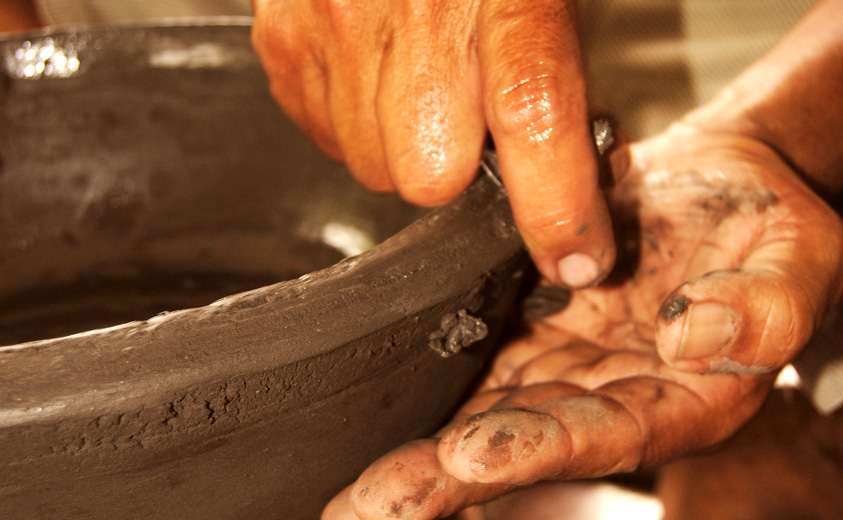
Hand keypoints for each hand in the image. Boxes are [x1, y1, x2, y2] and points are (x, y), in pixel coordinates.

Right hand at [251, 0, 615, 287]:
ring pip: (371, 167)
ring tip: (416, 82)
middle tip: (468, 119)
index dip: (557, 206)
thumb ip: (555, 66)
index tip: (575, 258)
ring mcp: (332, 25)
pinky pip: (324, 135)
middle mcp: (409, 8)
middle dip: (456, 173)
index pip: (535, 113)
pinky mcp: (282, 38)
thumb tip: (576, 168)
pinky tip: (373, 71)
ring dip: (402, 147)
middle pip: (429, 177)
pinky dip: (354, 123)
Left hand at [321, 123, 842, 518]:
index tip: (470, 458)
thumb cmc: (765, 218)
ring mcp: (566, 360)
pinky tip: (375, 413)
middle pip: (523, 443)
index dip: (536, 448)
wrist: (715, 177)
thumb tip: (702, 336)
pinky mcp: (533, 322)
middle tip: (368, 509)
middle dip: (443, 480)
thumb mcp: (796, 254)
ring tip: (353, 490)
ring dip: (418, 452)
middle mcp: (614, 391)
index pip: (603, 435)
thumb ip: (767, 303)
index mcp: (682, 395)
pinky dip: (427, 386)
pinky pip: (476, 358)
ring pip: (484, 411)